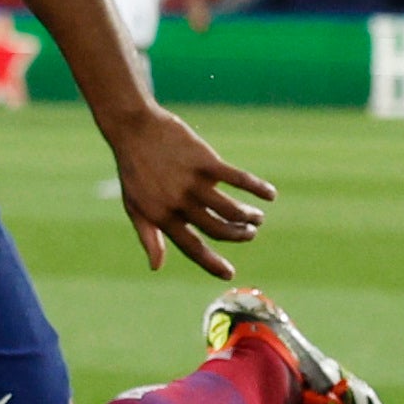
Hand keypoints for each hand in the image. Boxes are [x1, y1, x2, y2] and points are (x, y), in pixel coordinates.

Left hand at [106, 104, 274, 277]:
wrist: (134, 129)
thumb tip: (156, 267)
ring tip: (257, 217)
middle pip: (219, 230)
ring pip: (231, 210)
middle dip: (239, 236)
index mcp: (161, 217)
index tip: (230, 274)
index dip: (212, 263)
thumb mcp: (134, 207)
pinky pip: (238, 179)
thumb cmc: (134, 170)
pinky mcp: (206, 161)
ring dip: (249, 217)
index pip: (192, 248)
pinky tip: (270, 195)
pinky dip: (257, 188)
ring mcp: (193, 182)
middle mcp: (179, 203)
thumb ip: (149, 237)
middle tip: (249, 234)